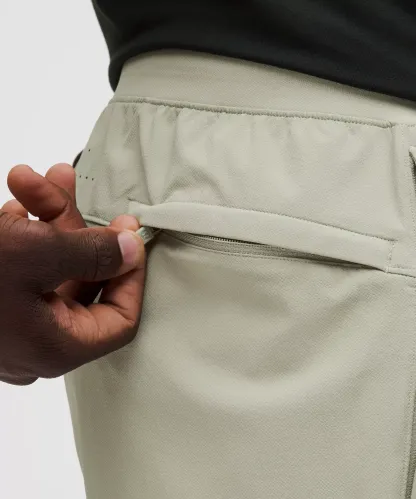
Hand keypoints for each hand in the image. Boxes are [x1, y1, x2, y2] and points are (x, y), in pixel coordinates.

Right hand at [0, 163, 145, 384]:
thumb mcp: (33, 254)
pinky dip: (20, 231)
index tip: (131, 235)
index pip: (120, 318)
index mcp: (56, 346)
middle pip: (81, 279)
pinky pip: (21, 265)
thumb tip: (132, 248)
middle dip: (74, 224)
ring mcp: (13, 321)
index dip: (131, 275)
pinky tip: (14, 200)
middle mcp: (37, 339)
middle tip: (68, 185)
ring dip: (45, 217)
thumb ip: (92, 252)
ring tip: (32, 179)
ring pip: (50, 265)